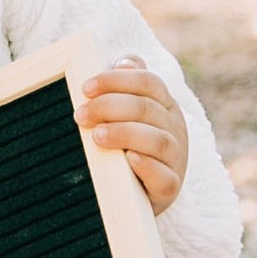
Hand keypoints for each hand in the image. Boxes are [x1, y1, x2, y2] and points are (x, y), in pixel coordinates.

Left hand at [78, 60, 188, 212]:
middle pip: (147, 108)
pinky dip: (146, 166)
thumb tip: (123, 62)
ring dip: (125, 134)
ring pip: (157, 140)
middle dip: (110, 107)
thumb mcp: (130, 115)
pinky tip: (128, 159)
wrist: (140, 195)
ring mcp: (176, 158)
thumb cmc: (130, 147)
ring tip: (96, 136)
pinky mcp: (170, 187)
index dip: (116, 80)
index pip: (148, 82)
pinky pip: (164, 176)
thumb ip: (125, 87)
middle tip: (80, 115)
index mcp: (165, 104)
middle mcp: (175, 127)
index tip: (85, 88)